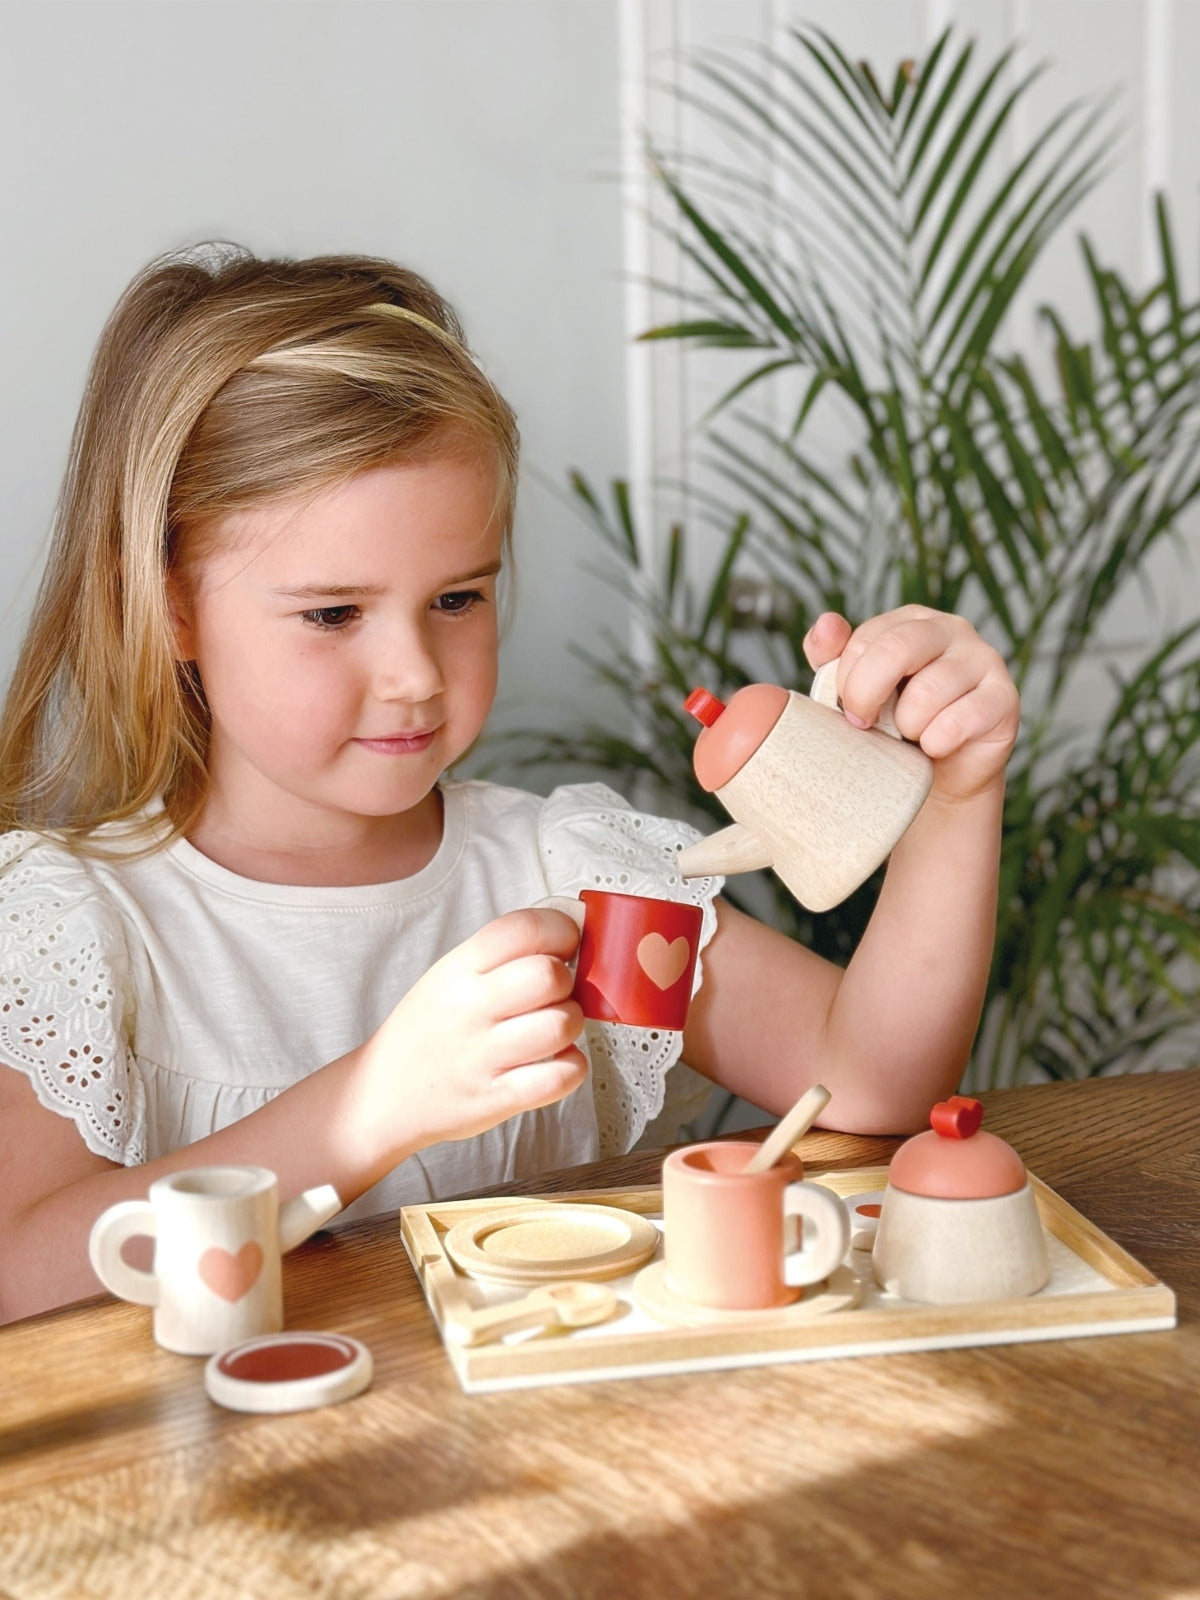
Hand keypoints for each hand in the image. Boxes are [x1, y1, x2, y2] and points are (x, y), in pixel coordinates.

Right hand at [365, 908, 587, 1150]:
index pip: (523, 928)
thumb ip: (501, 956)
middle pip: (550, 976)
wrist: (383, 1095)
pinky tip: (554, 1063)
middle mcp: (468, 1008)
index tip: (566, 944)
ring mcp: (481, 1056)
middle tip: (554, 996)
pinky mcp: (495, 1099)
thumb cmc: (427, 1032)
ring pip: (562, 1025)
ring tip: (552, 1031)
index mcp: (458, 969)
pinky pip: (561, 1076)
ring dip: (570, 1026)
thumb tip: (568, 932)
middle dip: (568, 984)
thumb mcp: (448, 978)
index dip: (560, 929)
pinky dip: (571, 1068)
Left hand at [803, 607, 1019, 801]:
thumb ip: (831, 656)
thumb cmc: (893, 726)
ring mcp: (984, 660)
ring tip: (910, 735)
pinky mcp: (1004, 699)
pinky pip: (959, 720)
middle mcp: (952, 629)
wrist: (940, 776)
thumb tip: (825, 623)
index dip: (848, 680)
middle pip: (897, 649)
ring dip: (907, 726)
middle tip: (865, 724)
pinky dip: (936, 743)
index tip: (849, 708)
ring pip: (927, 692)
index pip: (868, 638)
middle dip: (867, 695)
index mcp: (912, 621)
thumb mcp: (856, 691)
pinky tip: (935, 748)